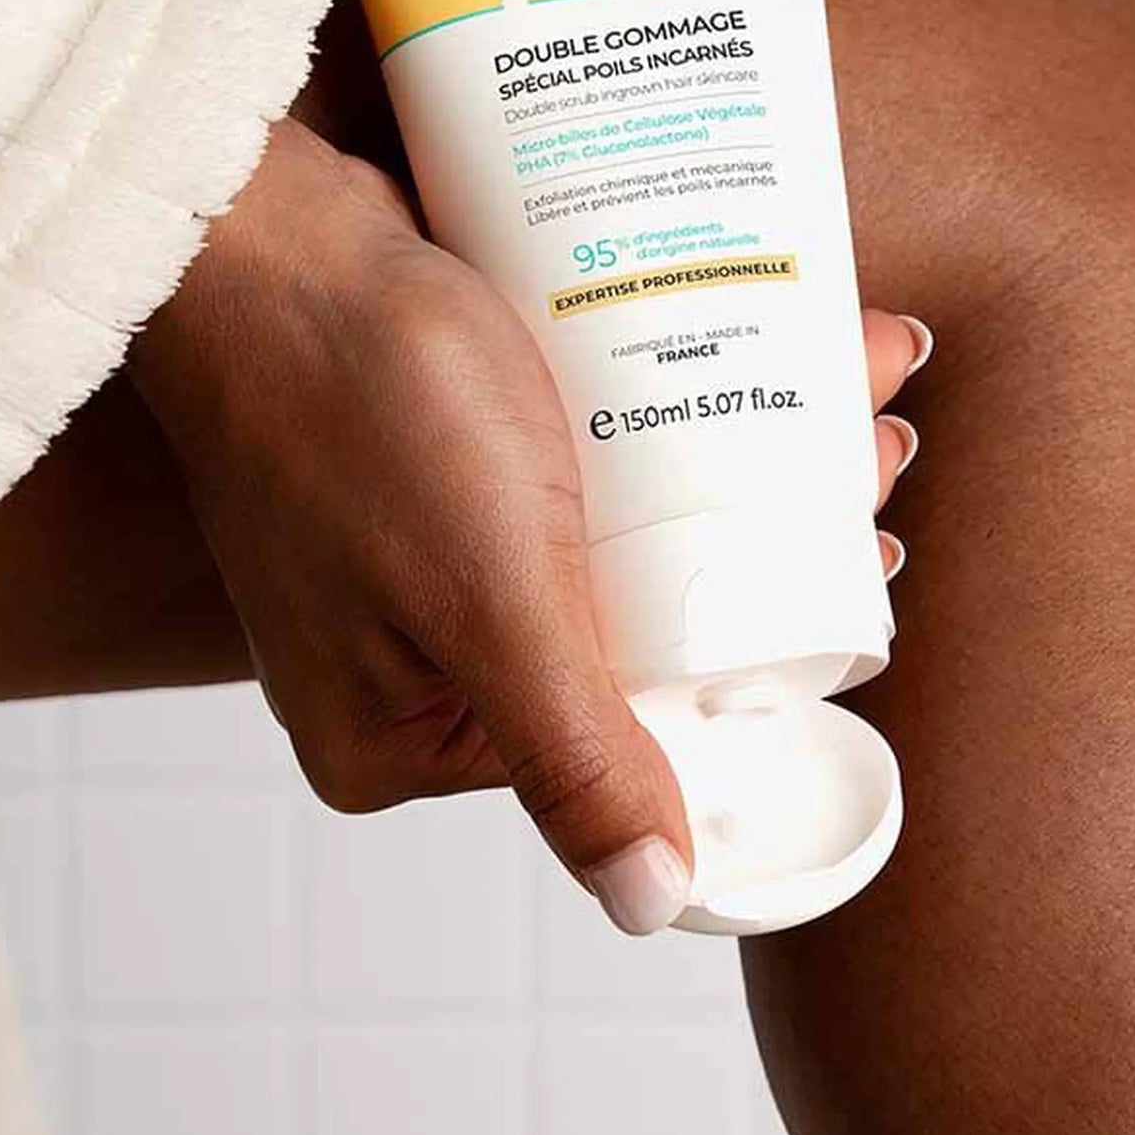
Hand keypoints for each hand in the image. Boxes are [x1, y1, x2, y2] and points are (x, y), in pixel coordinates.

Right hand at [131, 120, 927, 933]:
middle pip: (646, 621)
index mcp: (408, 732)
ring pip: (631, 526)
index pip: (631, 735)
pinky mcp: (445, 453)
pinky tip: (759, 350)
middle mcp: (416, 652)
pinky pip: (593, 456)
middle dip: (775, 538)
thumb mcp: (488, 598)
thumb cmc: (358, 404)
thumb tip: (654, 904)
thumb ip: (571, 753)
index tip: (861, 577)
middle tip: (870, 453)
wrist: (264, 230)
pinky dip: (675, 413)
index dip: (763, 660)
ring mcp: (429, 547)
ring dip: (746, 461)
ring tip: (847, 386)